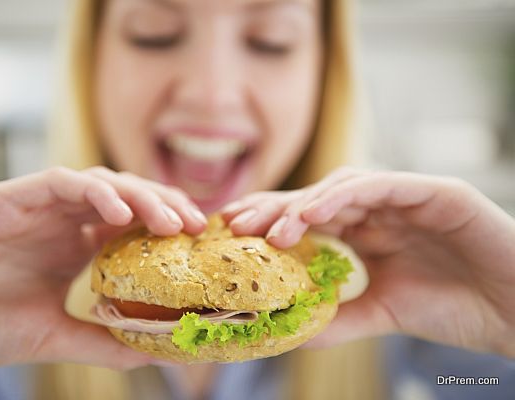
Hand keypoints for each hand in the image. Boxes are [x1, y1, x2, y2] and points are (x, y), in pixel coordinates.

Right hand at [0, 167, 206, 378]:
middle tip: (194, 225)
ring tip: (167, 220)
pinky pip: (59, 182)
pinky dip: (93, 192)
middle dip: (162, 205)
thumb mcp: (55, 336)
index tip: (199, 240)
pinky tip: (118, 213)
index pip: (130, 222)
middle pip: (123, 197)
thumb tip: (154, 353)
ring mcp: (34, 206)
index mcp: (72, 246)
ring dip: (137, 196)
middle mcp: (59, 221)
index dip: (166, 224)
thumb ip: (102, 339)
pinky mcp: (6, 198)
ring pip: (98, 183)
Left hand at [222, 168, 514, 356]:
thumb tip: (290, 330)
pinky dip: (344, 196)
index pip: (310, 219)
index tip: (233, 233)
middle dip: (275, 208)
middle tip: (236, 223)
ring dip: (304, 204)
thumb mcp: (384, 313)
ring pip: (342, 187)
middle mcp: (382, 210)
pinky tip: (314, 214)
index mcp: (368, 233)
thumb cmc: (457, 309)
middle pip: (317, 199)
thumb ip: (340, 316)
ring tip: (271, 229)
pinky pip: (381, 185)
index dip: (271, 221)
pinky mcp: (434, 192)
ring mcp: (406, 197)